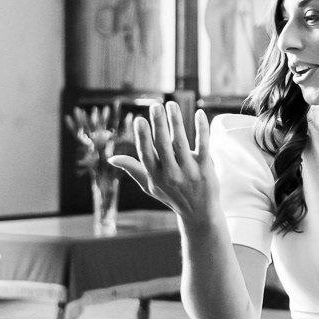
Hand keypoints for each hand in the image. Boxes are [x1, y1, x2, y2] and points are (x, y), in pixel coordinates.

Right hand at [110, 101, 221, 228]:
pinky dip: (202, 129)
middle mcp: (171, 174)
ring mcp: (189, 172)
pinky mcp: (206, 170)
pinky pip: (204, 146)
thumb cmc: (172, 196)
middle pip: (163, 146)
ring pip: (181, 143)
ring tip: (172, 104)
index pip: (146, 154)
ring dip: (176, 122)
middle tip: (156, 106)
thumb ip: (133, 170)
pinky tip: (199, 113)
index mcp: (155, 176)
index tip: (140, 120)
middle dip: (159, 125)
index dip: (142, 138)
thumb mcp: (150, 186)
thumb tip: (112, 159)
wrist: (200, 214)